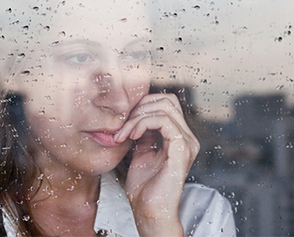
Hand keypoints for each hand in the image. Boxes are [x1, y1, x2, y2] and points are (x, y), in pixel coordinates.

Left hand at [114, 93, 199, 236]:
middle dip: (140, 107)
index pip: (166, 102)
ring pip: (164, 108)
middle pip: (167, 100)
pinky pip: (164, 122)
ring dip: (137, 117)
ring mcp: (187, 143)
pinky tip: (132, 135)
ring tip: (124, 133)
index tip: (124, 120)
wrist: (148, 211)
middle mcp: (187, 138)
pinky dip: (143, 123)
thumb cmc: (144, 186)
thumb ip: (143, 132)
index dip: (143, 104)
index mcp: (179, 137)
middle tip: (123, 125)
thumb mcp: (141, 151)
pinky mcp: (182, 150)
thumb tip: (136, 114)